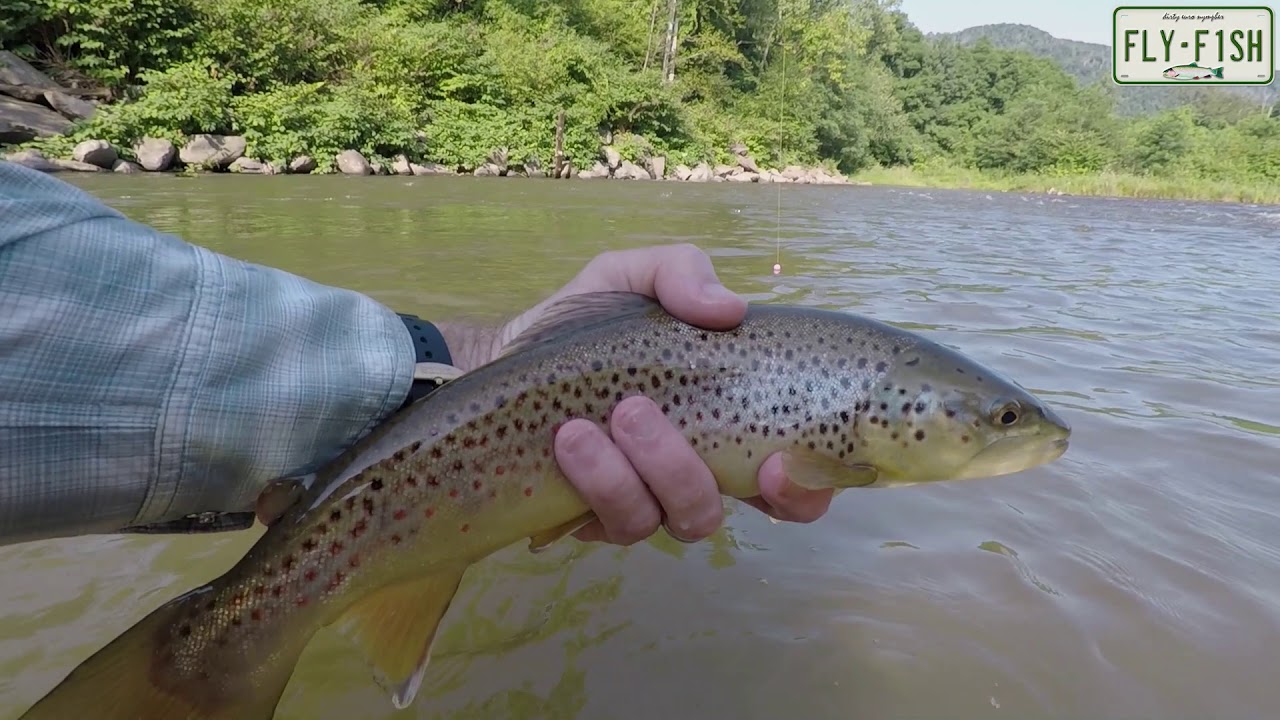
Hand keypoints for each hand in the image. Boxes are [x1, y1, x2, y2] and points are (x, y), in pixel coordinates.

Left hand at [462, 244, 833, 545]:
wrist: (506, 356)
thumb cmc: (587, 321)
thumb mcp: (632, 276)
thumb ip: (680, 274)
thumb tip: (729, 309)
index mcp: (726, 422)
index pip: (790, 481)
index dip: (802, 489)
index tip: (777, 465)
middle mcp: (692, 473)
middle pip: (716, 512)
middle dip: (681, 473)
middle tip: (633, 411)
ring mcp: (642, 501)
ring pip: (658, 522)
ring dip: (622, 478)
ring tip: (577, 428)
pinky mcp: (592, 517)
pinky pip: (606, 527)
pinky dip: (588, 486)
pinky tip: (562, 444)